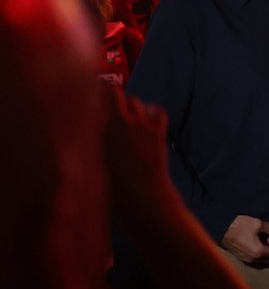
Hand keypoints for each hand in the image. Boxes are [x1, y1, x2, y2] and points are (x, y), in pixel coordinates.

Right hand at [102, 86, 174, 216]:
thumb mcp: (91, 161)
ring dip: (133, 107)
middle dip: (113, 97)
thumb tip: (89, 126)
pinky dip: (154, 112)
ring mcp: (139, 124)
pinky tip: (150, 121)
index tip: (95, 99)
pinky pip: (158, 110)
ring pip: (135, 100)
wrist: (140, 196)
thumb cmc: (112, 185)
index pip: (92, 98)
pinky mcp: (157, 130)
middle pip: (114, 92)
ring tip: (131, 120)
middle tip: (114, 106)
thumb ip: (90, 140)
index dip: (94, 96)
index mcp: (95, 128)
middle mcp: (116, 121)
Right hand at [221, 215, 268, 264]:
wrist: (221, 228)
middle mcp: (254, 259)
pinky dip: (262, 251)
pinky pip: (256, 258)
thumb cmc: (238, 226)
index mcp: (259, 252)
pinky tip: (260, 241)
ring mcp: (247, 260)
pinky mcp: (242, 258)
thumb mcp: (257, 223)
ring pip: (264, 259)